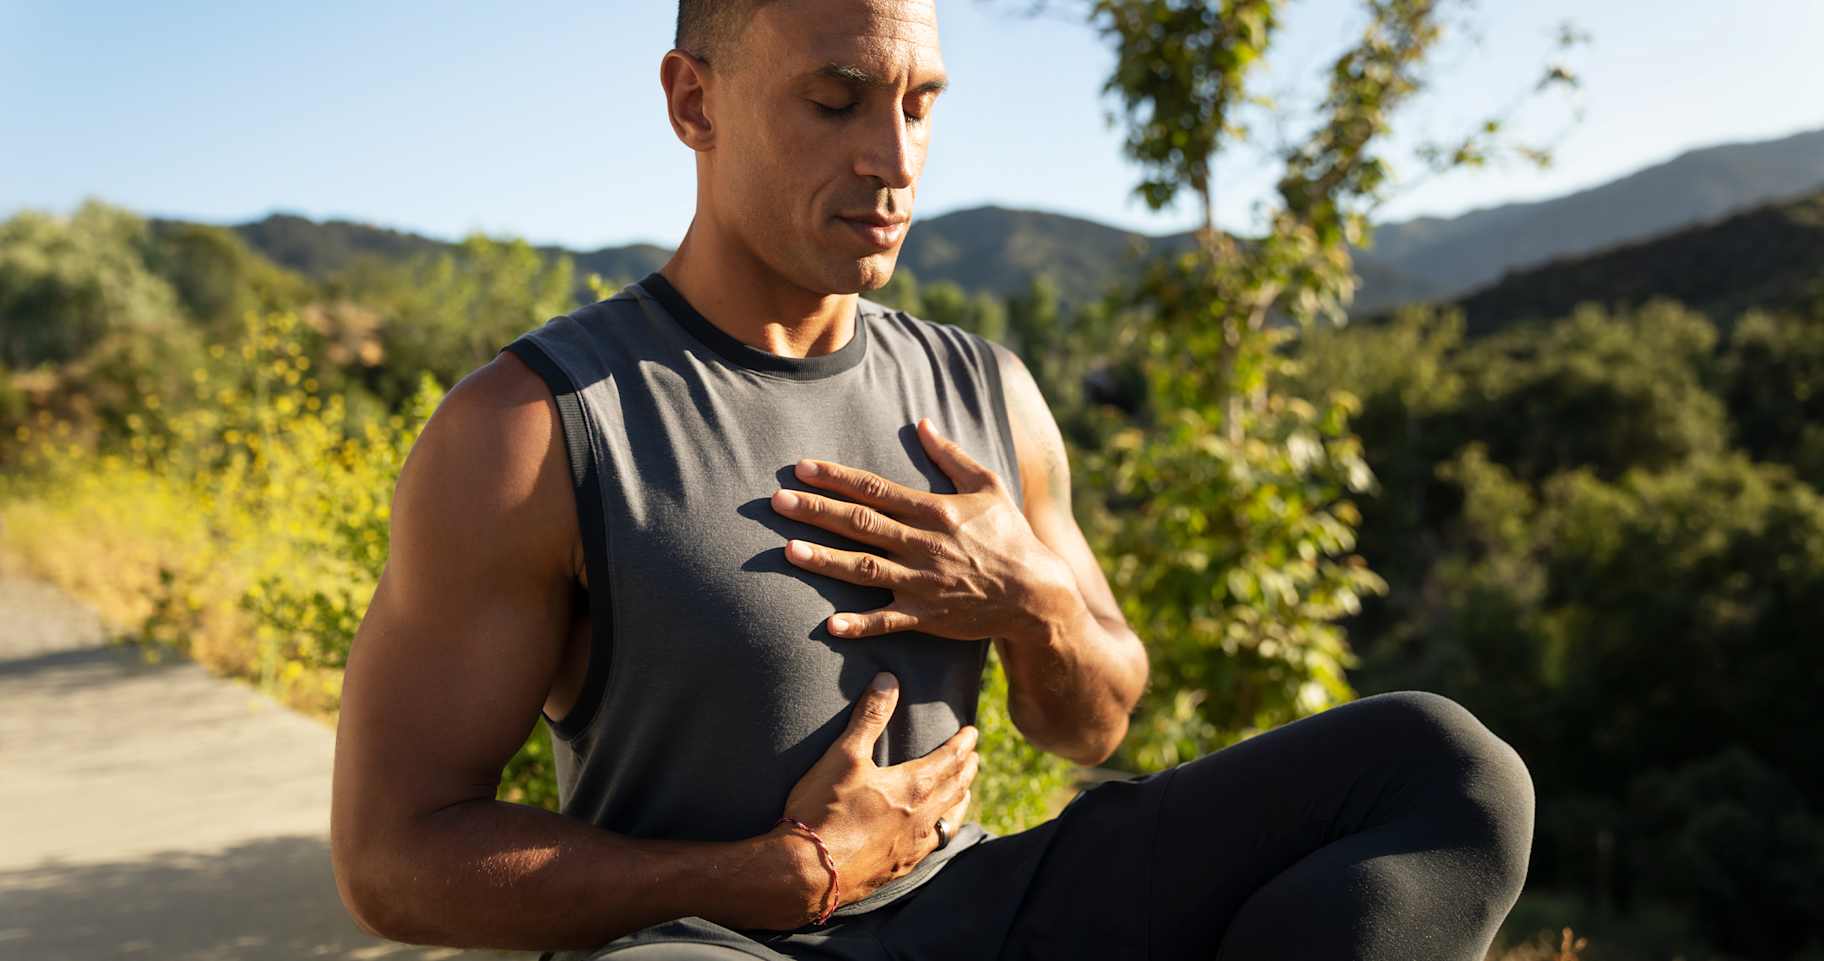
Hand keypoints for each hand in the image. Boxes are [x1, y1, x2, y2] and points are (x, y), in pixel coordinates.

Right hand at [768, 672, 978, 925]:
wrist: (806, 872)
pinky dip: (941, 830)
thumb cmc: (822, 811)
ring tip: (964, 791)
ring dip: (960, 800)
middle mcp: (921, 818)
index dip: (963, 743)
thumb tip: (889, 681)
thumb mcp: (844, 756)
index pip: (950, 759)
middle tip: (974, 757)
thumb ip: (869, 717)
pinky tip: (933, 833)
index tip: (972, 732)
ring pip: (949, 819)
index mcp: (913, 787)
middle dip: (967, 769)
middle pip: (956, 788)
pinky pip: (932, 846)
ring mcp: (912, 847)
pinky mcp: (898, 869)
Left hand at [771, 417, 1074, 643]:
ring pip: (866, 569)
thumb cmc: (1010, 535)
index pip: (875, 489)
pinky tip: (830, 624)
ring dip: (826, 561)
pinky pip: (889, 621)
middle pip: (861, 524)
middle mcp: (924, 544)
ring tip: (788, 551)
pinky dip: (861, 624)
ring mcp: (924, 582)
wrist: (1037, 593)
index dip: (836, 478)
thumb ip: (951, 456)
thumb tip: (922, 423)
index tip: (801, 468)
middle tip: (776, 502)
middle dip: (816, 512)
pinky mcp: (928, 617)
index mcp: (934, 510)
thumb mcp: (988, 486)